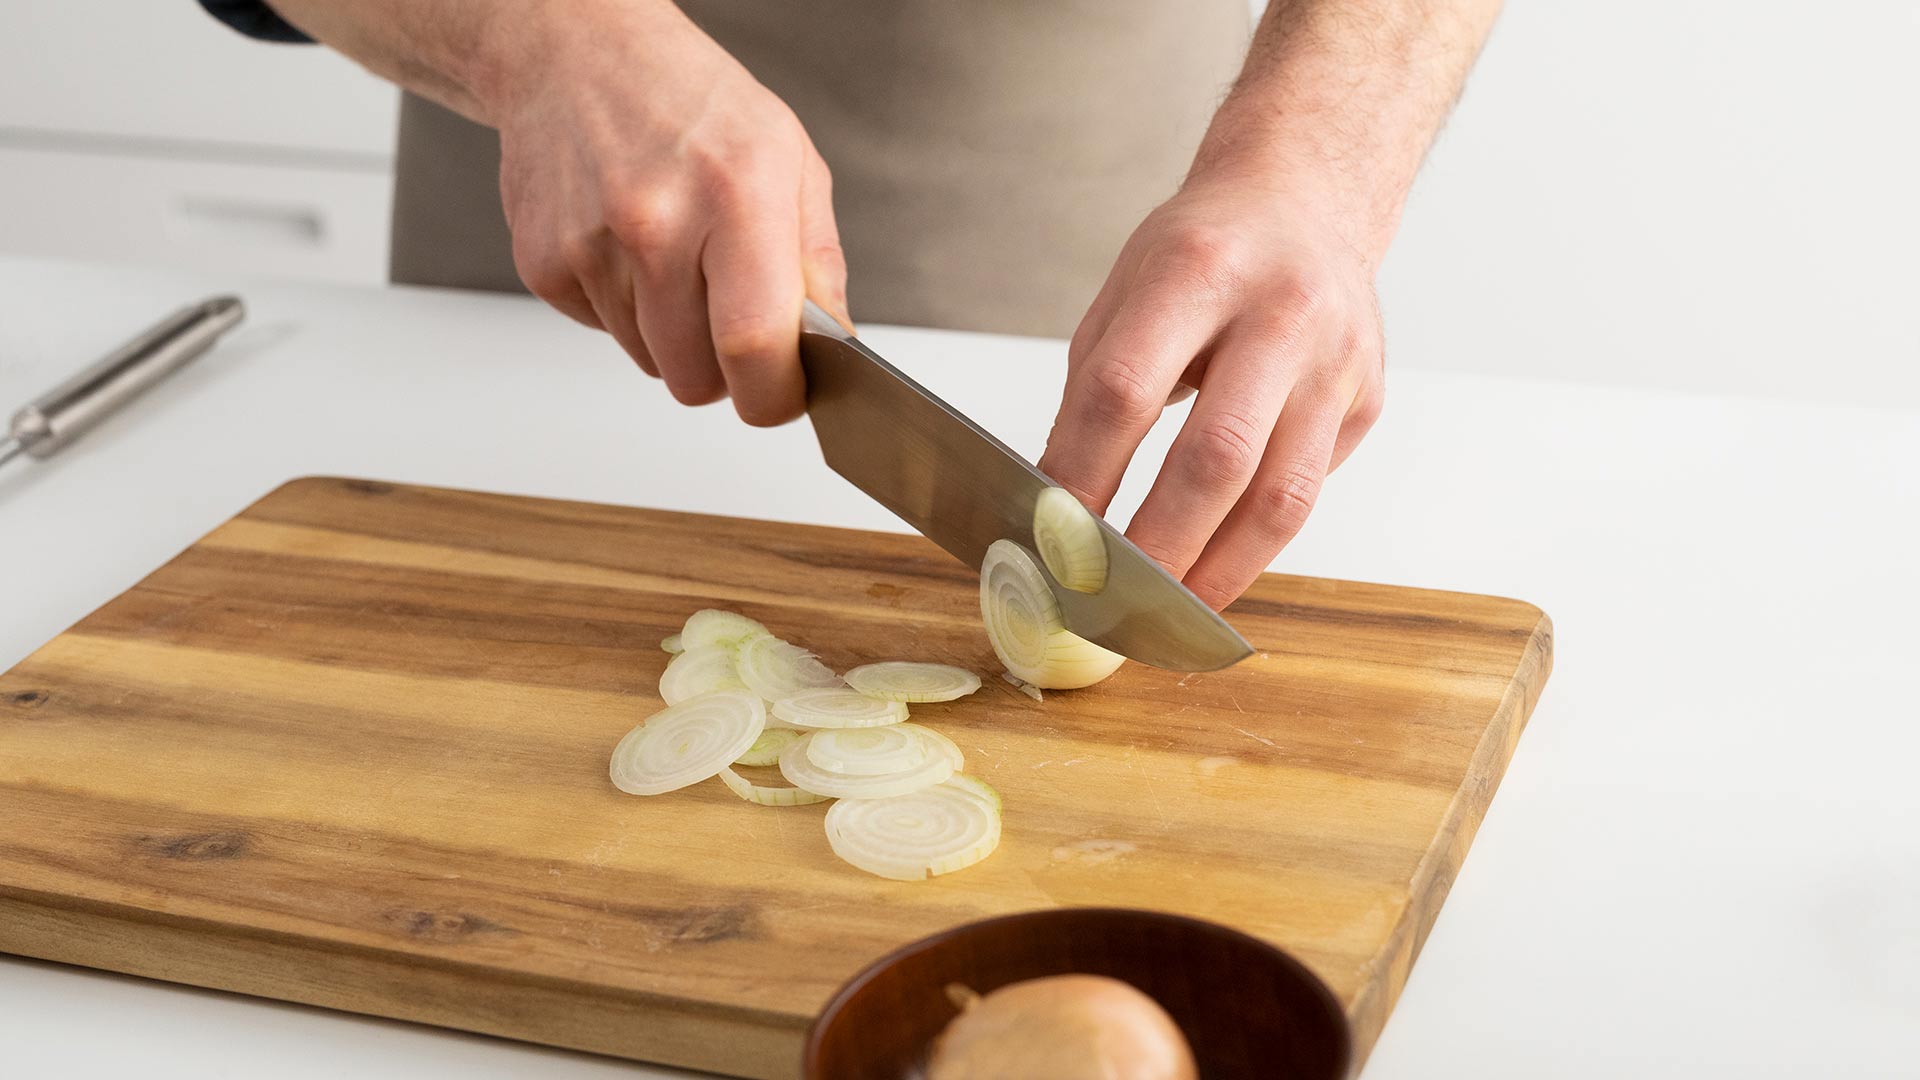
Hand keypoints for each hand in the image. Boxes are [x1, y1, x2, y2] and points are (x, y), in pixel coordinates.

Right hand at [484, 0, 847, 424]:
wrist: (576, 54)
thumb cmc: (692, 102)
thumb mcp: (790, 159)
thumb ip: (817, 264)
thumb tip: (830, 347)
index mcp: (736, 194)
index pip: (753, 344)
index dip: (773, 395)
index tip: (782, 396)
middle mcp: (656, 221)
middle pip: (696, 378)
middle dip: (724, 370)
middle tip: (730, 317)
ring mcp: (591, 246)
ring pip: (650, 363)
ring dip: (672, 336)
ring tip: (676, 259)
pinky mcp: (544, 264)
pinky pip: (603, 335)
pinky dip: (625, 311)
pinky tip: (628, 248)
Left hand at [1038, 170, 1385, 608]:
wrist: (1305, 202)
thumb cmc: (1198, 256)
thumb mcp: (1124, 296)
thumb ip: (1091, 396)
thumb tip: (1057, 510)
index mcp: (1197, 268)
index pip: (1125, 389)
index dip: (1083, 473)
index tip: (1048, 538)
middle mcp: (1280, 311)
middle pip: (1215, 456)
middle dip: (1156, 546)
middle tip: (1108, 604)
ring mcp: (1336, 360)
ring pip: (1282, 497)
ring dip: (1218, 572)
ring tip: (1167, 618)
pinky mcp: (1366, 400)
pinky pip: (1308, 492)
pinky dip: (1254, 546)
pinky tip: (1213, 572)